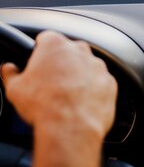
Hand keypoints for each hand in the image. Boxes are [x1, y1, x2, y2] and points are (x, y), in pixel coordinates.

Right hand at [1, 30, 117, 138]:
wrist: (70, 128)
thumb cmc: (43, 106)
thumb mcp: (15, 89)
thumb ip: (11, 73)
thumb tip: (8, 69)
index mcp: (55, 45)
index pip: (45, 39)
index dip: (39, 52)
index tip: (37, 64)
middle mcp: (79, 50)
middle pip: (68, 52)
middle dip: (60, 65)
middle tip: (50, 84)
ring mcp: (97, 65)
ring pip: (86, 67)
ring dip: (78, 77)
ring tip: (66, 98)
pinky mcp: (110, 82)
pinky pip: (100, 83)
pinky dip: (93, 91)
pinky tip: (81, 105)